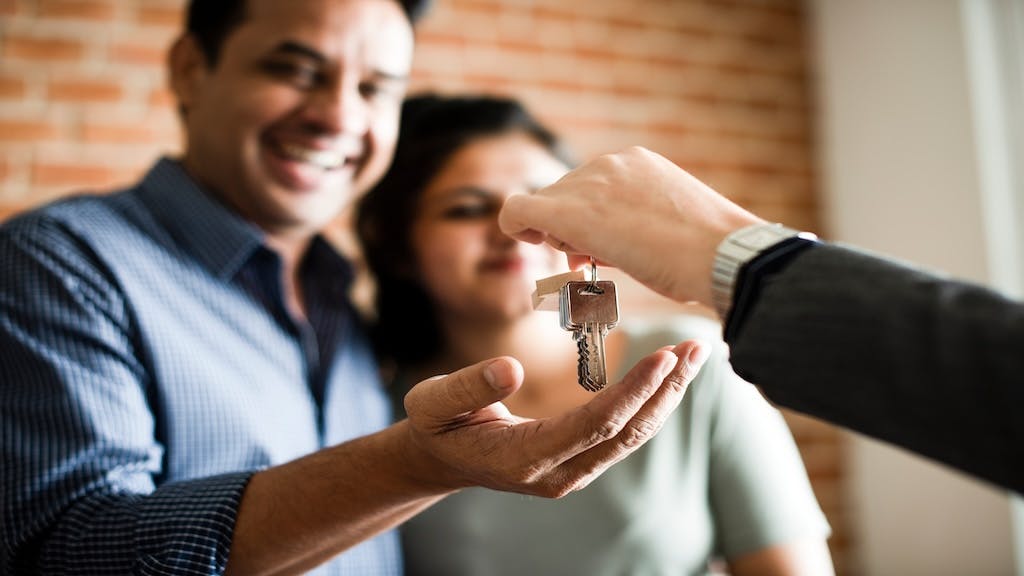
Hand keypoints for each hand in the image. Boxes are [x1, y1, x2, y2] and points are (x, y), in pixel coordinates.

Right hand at [401, 339, 709, 496]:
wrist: (440, 460)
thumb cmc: (436, 424)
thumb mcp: (433, 401)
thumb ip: (467, 386)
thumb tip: (509, 366)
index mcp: (524, 457)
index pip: (593, 424)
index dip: (632, 392)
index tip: (663, 357)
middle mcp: (556, 473)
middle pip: (625, 433)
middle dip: (665, 391)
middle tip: (696, 348)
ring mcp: (571, 473)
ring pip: (631, 436)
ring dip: (666, 397)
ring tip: (694, 356)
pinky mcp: (579, 463)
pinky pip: (623, 435)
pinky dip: (650, 403)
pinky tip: (668, 376)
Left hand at [499, 146, 762, 305]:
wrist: (720, 254)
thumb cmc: (706, 254)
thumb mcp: (671, 226)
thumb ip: (635, 227)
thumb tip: (601, 248)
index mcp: (638, 164)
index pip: (591, 188)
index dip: (586, 219)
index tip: (598, 246)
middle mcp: (610, 164)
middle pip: (564, 195)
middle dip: (568, 229)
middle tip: (584, 260)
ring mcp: (589, 183)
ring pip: (546, 205)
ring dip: (555, 235)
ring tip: (585, 260)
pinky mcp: (569, 210)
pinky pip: (520, 209)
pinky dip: (515, 224)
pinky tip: (524, 239)